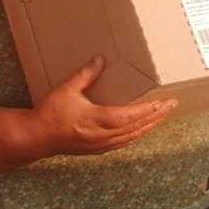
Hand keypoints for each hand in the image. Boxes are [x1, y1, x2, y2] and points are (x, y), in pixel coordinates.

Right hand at [34, 56, 176, 155]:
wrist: (36, 137)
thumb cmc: (49, 114)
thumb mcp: (66, 89)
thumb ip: (85, 75)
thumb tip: (100, 59)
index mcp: (96, 120)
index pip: (130, 116)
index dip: (148, 110)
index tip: (164, 102)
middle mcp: (102, 136)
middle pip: (137, 128)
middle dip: (156, 116)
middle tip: (172, 105)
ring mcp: (100, 145)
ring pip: (132, 137)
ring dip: (149, 126)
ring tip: (162, 115)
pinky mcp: (97, 149)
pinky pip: (123, 142)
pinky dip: (136, 134)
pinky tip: (141, 129)